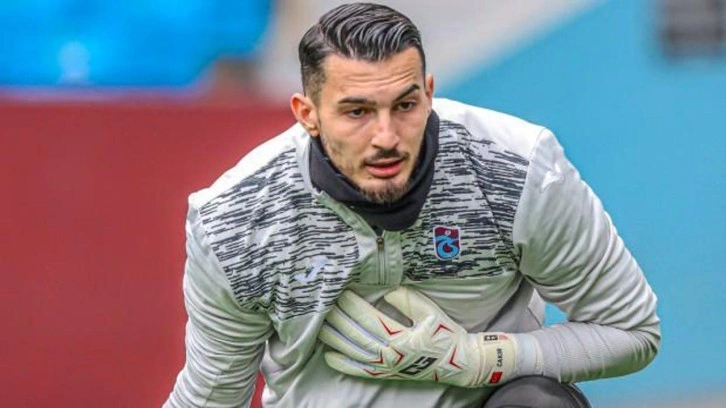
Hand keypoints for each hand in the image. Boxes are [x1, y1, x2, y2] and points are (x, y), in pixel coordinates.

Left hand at [318, 286, 519, 386]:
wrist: (458, 363)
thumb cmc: (445, 334)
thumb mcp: (431, 313)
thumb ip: (408, 300)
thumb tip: (387, 291)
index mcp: (401, 338)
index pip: (370, 319)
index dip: (353, 306)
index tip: (341, 292)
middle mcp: (390, 355)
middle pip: (357, 335)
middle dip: (338, 319)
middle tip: (323, 304)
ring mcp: (387, 367)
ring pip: (354, 353)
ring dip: (335, 339)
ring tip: (320, 325)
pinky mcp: (386, 374)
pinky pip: (360, 371)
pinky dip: (343, 364)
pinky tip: (329, 355)